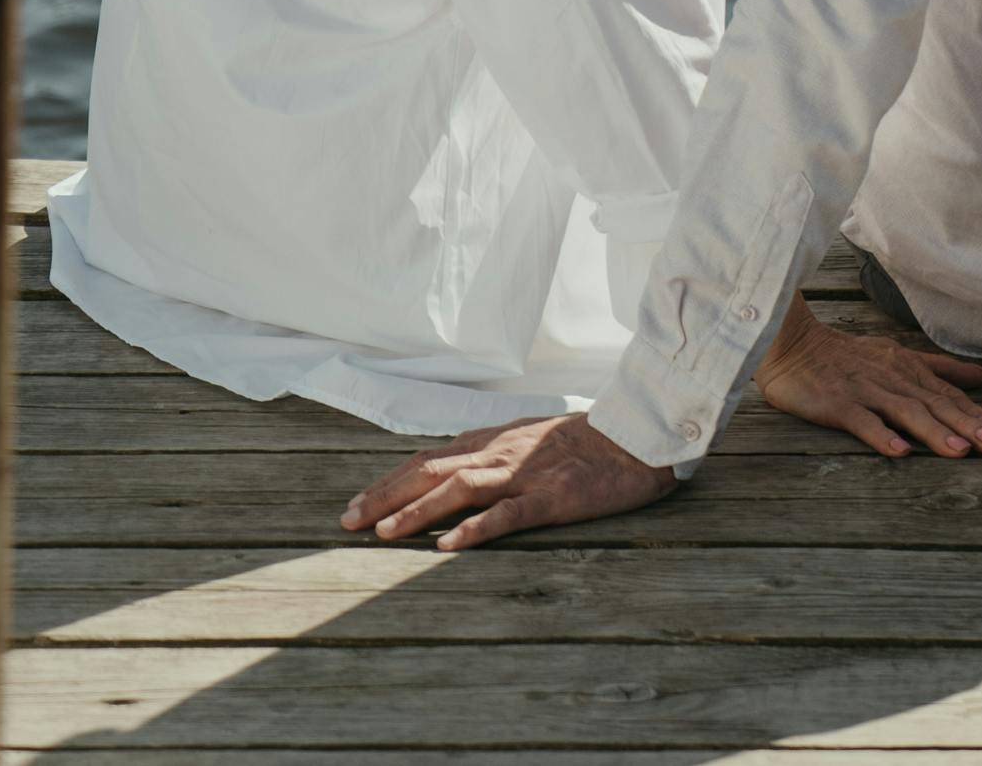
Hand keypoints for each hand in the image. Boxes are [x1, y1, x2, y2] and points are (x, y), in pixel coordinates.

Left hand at [339, 413, 672, 551]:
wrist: (634, 436)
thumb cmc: (582, 442)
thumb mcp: (527, 438)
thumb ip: (490, 451)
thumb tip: (448, 469)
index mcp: (492, 440)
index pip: (428, 458)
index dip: (389, 480)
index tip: (356, 504)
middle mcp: (499, 452)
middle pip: (431, 470)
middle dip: (386, 495)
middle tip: (348, 522)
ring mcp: (524, 473)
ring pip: (460, 488)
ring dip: (418, 510)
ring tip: (384, 533)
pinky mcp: (551, 497)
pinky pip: (508, 513)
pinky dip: (476, 527)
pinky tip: (450, 545)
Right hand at [757, 293, 981, 458]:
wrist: (792, 344)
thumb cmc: (845, 355)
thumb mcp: (896, 355)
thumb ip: (938, 367)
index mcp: (905, 368)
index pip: (944, 391)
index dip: (972, 410)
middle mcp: (891, 377)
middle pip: (933, 402)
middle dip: (965, 423)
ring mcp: (864, 390)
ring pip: (905, 411)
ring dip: (934, 431)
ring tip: (960, 451)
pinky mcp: (838, 404)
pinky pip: (863, 421)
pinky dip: (882, 435)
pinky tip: (900, 452)